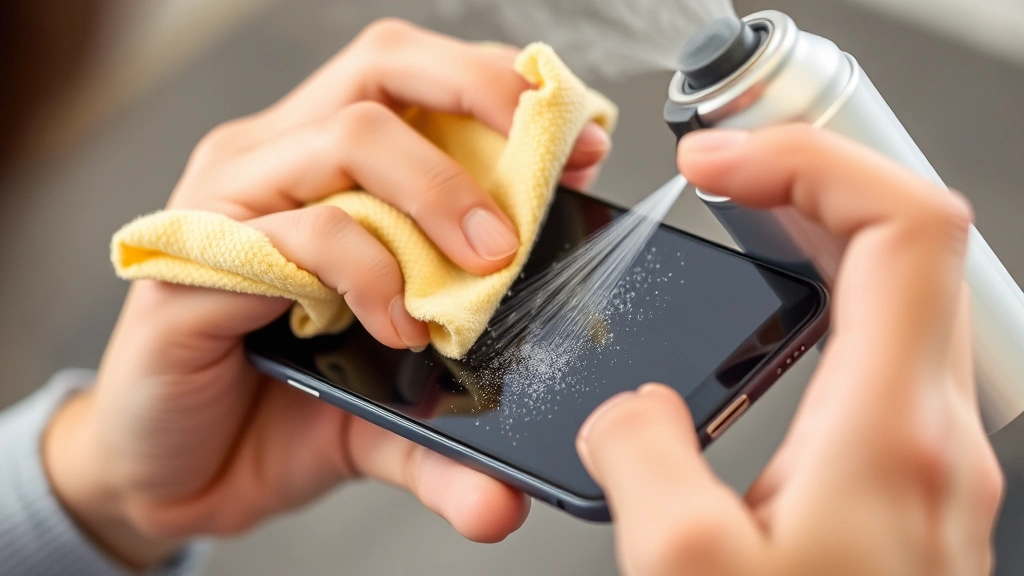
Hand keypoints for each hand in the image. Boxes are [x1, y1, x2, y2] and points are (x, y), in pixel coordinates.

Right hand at [42, 19, 609, 567]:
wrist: (180, 473)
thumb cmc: (278, 408)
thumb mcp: (388, 413)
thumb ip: (452, 433)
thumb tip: (504, 500)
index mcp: (326, 167)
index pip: (421, 82)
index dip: (504, 94)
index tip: (581, 145)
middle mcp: (278, 162)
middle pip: (385, 64)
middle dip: (479, 96)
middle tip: (538, 175)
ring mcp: (232, 203)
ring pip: (352, 134)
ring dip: (438, 194)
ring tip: (482, 266)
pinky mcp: (196, 259)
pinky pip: (301, 230)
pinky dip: (368, 270)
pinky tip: (396, 327)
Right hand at [577, 126, 1002, 575]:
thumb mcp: (681, 566)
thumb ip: (642, 454)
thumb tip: (635, 409)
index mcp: (888, 430)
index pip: (900, 225)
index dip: (808, 164)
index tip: (720, 165)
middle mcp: (927, 433)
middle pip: (903, 240)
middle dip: (807, 182)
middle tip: (723, 176)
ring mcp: (924, 458)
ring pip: (895, 293)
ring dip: (815, 238)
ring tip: (741, 225)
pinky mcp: (902, 484)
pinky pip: (875, 351)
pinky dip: (818, 304)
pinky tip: (763, 333)